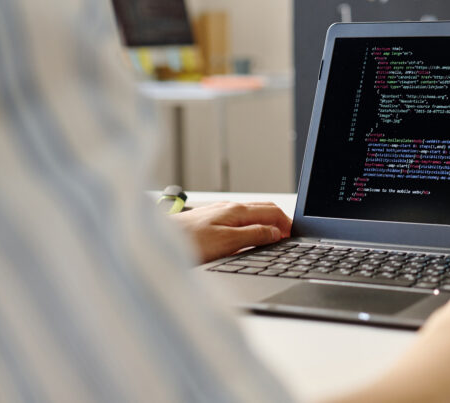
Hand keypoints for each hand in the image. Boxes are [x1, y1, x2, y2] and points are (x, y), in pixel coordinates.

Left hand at [171, 202, 290, 263]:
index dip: (287, 224)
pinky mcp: (210, 219)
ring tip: (272, 237)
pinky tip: (248, 235)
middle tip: (288, 236)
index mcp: (237, 211)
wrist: (156, 240)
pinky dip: (252, 225)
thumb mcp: (227, 243)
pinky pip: (239, 218)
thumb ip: (253, 235)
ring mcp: (219, 212)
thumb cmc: (188, 242)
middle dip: (280, 221)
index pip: (273, 212)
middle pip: (264, 209)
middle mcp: (229, 207)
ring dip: (266, 222)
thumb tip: (275, 233)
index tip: (293, 236)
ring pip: (252, 213)